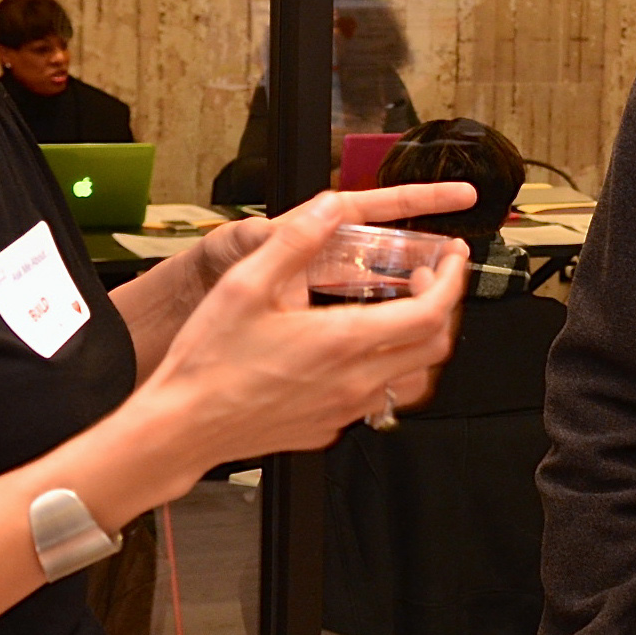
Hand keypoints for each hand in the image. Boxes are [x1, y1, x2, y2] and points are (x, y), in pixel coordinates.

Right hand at [128, 191, 472, 491]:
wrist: (182, 427)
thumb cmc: (209, 362)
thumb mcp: (247, 285)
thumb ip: (296, 241)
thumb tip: (328, 206)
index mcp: (343, 341)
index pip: (433, 311)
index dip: (453, 279)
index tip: (453, 256)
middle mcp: (354, 381)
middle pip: (436, 344)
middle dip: (445, 303)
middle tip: (430, 275)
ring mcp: (345, 410)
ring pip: (414, 378)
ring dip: (421, 341)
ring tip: (403, 311)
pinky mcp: (329, 427)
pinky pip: (378, 399)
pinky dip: (387, 369)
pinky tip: (359, 349)